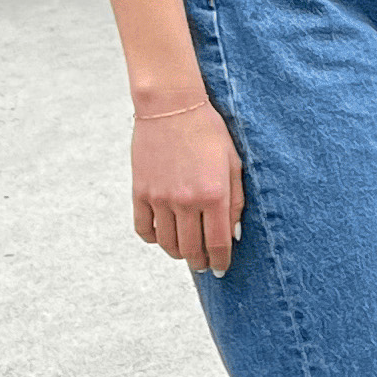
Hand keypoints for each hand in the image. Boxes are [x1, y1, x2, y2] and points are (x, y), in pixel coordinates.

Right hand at [132, 102, 244, 274]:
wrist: (172, 108)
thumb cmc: (209, 133)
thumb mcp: (233, 163)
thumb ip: (236, 201)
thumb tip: (234, 235)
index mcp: (214, 194)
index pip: (217, 243)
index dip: (220, 261)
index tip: (221, 269)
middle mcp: (186, 201)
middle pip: (191, 249)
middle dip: (200, 262)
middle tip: (204, 264)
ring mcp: (160, 199)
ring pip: (167, 244)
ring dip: (178, 253)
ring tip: (186, 252)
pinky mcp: (140, 193)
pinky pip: (143, 229)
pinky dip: (153, 239)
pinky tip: (163, 236)